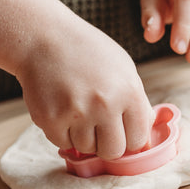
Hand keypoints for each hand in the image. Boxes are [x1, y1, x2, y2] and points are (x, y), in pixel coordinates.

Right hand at [16, 9, 154, 159]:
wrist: (44, 37)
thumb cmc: (87, 52)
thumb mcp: (123, 69)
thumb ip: (137, 104)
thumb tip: (145, 141)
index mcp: (129, 92)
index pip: (138, 140)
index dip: (129, 138)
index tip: (120, 131)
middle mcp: (104, 104)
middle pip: (113, 151)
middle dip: (107, 144)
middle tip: (98, 127)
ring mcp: (76, 113)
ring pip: (87, 148)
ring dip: (83, 135)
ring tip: (77, 110)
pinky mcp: (50, 119)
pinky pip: (63, 143)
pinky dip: (63, 132)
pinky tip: (62, 109)